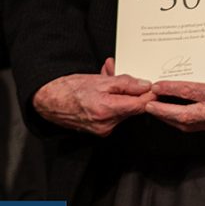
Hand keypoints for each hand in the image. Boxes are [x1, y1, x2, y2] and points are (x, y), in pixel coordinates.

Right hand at [33, 59, 154, 136]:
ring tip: (110, 77)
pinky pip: (114, 113)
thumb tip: (146, 86)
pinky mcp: (99, 129)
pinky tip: (106, 89)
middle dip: (132, 90)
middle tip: (127, 77)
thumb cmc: (70, 89)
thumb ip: (126, 84)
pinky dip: (113, 100)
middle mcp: (106, 124)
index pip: (140, 106)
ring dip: (121, 93)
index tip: (156, 88)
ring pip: (123, 109)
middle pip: (132, 107)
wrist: (48, 100)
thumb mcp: (101, 81)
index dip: (150, 95)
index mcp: (107, 110)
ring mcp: (103, 129)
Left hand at [145, 78, 204, 133]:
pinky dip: (184, 121)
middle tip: (147, 105)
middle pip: (183, 116)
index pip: (191, 92)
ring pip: (188, 125)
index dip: (171, 89)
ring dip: (170, 119)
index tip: (157, 85)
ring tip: (157, 110)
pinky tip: (178, 115)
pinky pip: (199, 127)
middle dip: (162, 111)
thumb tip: (201, 61)